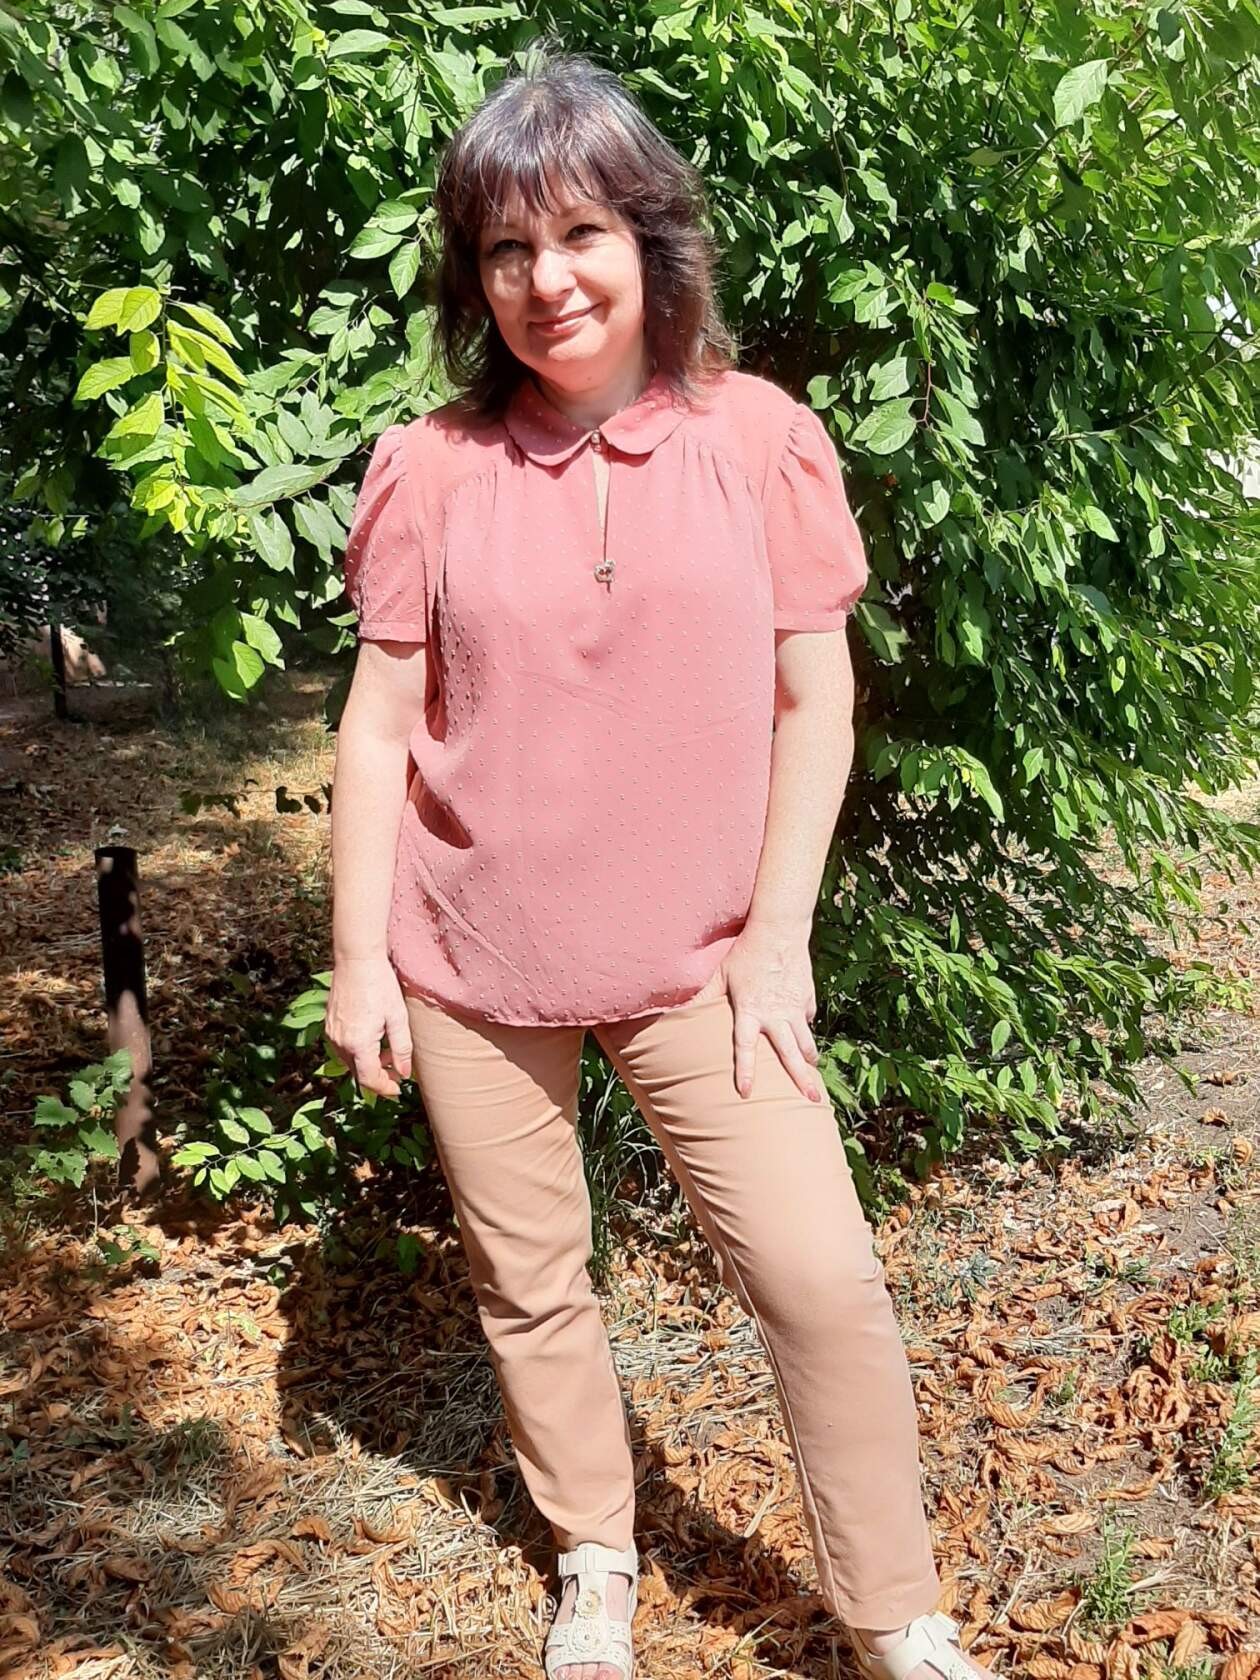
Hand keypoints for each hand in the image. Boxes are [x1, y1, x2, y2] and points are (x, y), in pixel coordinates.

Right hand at [325, 955, 413, 1098]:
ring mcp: (332, 1034)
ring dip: (368, 1062)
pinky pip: (343, 1048)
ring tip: (387, 1047)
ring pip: (350, 1061)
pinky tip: (373, 1036)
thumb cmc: (380, 985)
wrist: (356, 960)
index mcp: (358, 1044)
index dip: (384, 1089)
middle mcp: (340, 1043)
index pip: (369, 1079)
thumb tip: (403, 1073)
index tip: (398, 1090)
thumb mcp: (398, 1018)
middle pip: (358, 1073)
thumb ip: (401, 1049)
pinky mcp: (329, 1025)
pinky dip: (358, 1050)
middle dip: (379, 1074)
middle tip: (397, 1066)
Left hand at [712, 919, 824, 1103]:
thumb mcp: (720, 974)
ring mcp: (794, 1006)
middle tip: (811, 1100)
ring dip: (808, 1059)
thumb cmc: (745, 952)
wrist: (779, 929)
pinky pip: (807, 1020)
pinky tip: (804, 1036)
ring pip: (805, 1041)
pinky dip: (806, 1029)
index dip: (746, 1071)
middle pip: (790, 1054)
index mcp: (750, 1011)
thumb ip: (703, 996)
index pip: (746, 1047)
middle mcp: (775, 1014)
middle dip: (802, 1078)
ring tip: (812, 1075)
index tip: (747, 1092)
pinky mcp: (807, 997)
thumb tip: (675, 1009)